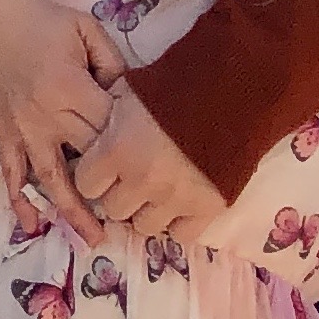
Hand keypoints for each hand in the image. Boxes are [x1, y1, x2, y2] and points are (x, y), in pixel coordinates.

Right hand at [0, 0, 123, 245]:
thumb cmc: (41, 21)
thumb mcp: (85, 28)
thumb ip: (113, 62)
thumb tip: (131, 97)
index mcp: (68, 86)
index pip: (108, 127)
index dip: (133, 144)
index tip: (155, 158)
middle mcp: (45, 115)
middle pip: (88, 158)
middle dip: (116, 185)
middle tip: (145, 210)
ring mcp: (23, 130)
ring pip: (51, 178)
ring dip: (73, 211)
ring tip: (96, 239)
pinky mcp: (5, 135)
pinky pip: (11, 174)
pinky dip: (20, 201)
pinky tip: (33, 226)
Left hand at [71, 81, 227, 245]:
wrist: (232, 89)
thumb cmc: (177, 83)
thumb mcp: (130, 89)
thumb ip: (110, 118)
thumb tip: (99, 132)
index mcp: (117, 149)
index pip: (86, 184)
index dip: (96, 175)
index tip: (106, 167)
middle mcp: (141, 180)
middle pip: (113, 209)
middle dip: (121, 193)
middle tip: (134, 177)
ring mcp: (175, 198)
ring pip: (144, 226)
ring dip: (148, 210)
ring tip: (160, 191)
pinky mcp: (207, 209)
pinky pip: (181, 235)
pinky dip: (180, 222)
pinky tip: (183, 203)